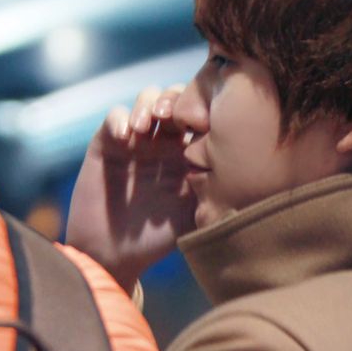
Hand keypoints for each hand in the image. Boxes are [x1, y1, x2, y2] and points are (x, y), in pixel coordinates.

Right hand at [67, 84, 194, 294]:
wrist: (114, 253)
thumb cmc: (157, 238)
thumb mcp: (194, 216)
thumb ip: (214, 193)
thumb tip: (243, 175)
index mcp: (189, 154)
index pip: (203, 115)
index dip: (205, 110)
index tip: (205, 126)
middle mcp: (164, 141)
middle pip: (177, 97)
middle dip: (177, 100)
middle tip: (173, 119)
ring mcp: (137, 140)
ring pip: (147, 98)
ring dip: (149, 104)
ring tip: (145, 126)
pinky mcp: (108, 143)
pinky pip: (115, 116)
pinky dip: (120, 118)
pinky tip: (125, 136)